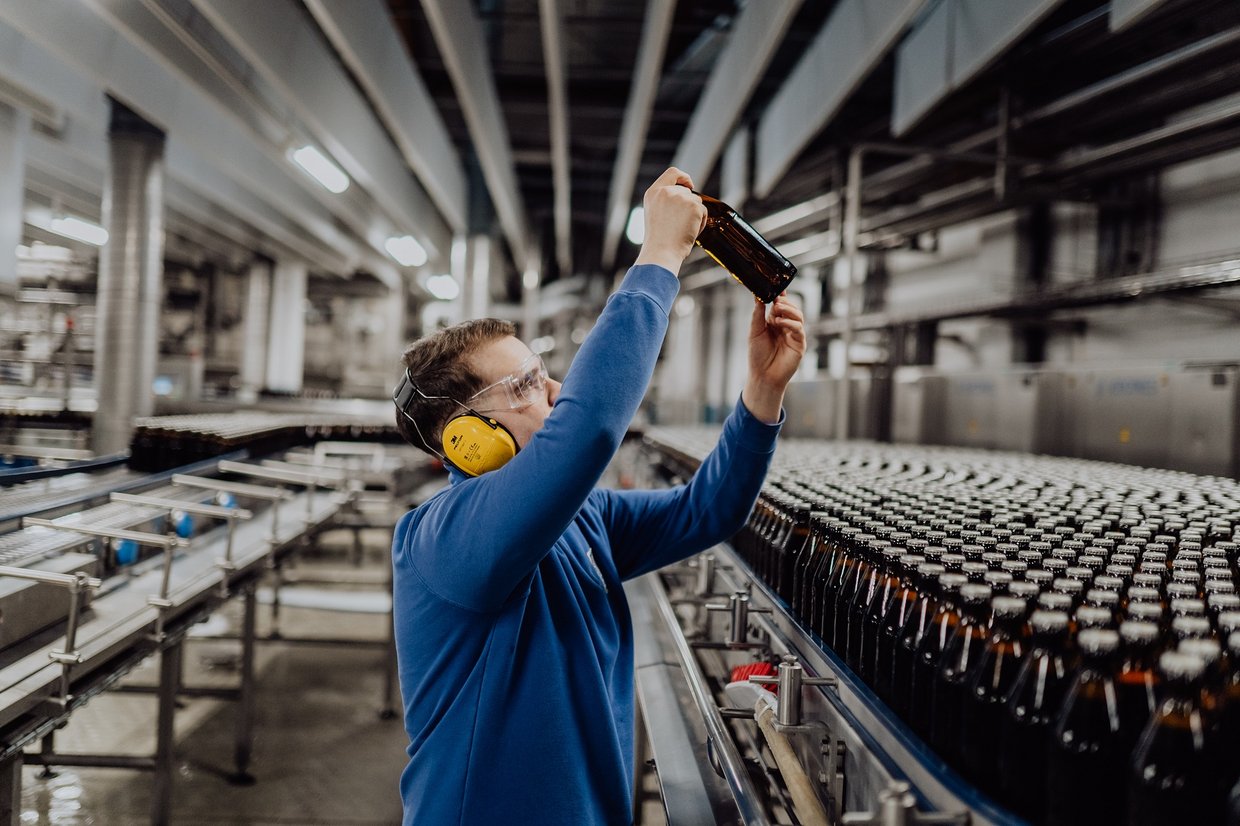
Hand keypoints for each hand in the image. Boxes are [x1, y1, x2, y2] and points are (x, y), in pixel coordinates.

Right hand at [634, 167, 706, 275]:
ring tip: (684, 230)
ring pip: (697, 202)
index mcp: (653, 193)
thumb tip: (685, 197)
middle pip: (687, 191)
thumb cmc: (658, 241)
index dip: (683, 177)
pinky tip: (690, 232)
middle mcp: (666, 192)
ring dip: (695, 215)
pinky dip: (701, 222)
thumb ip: (666, 202)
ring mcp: (680, 198)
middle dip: (689, 206)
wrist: (661, 252)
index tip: (689, 185)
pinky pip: (704, 212)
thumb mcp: (655, 214)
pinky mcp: (694, 207)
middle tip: (681, 224)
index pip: (672, 173)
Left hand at [742, 293, 805, 423]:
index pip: (781, 305)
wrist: (762, 375)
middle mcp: (786, 326)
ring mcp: (794, 335)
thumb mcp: (755, 331)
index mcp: (775, 322)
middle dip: (785, 303)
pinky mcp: (799, 344)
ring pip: (798, 316)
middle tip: (776, 300)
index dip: (780, 296)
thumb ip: (758, 315)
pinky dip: (790, 323)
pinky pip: (799, 329)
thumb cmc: (757, 355)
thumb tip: (758, 296)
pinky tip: (780, 323)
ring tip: (777, 310)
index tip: (777, 287)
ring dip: (789, 310)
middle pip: (792, 308)